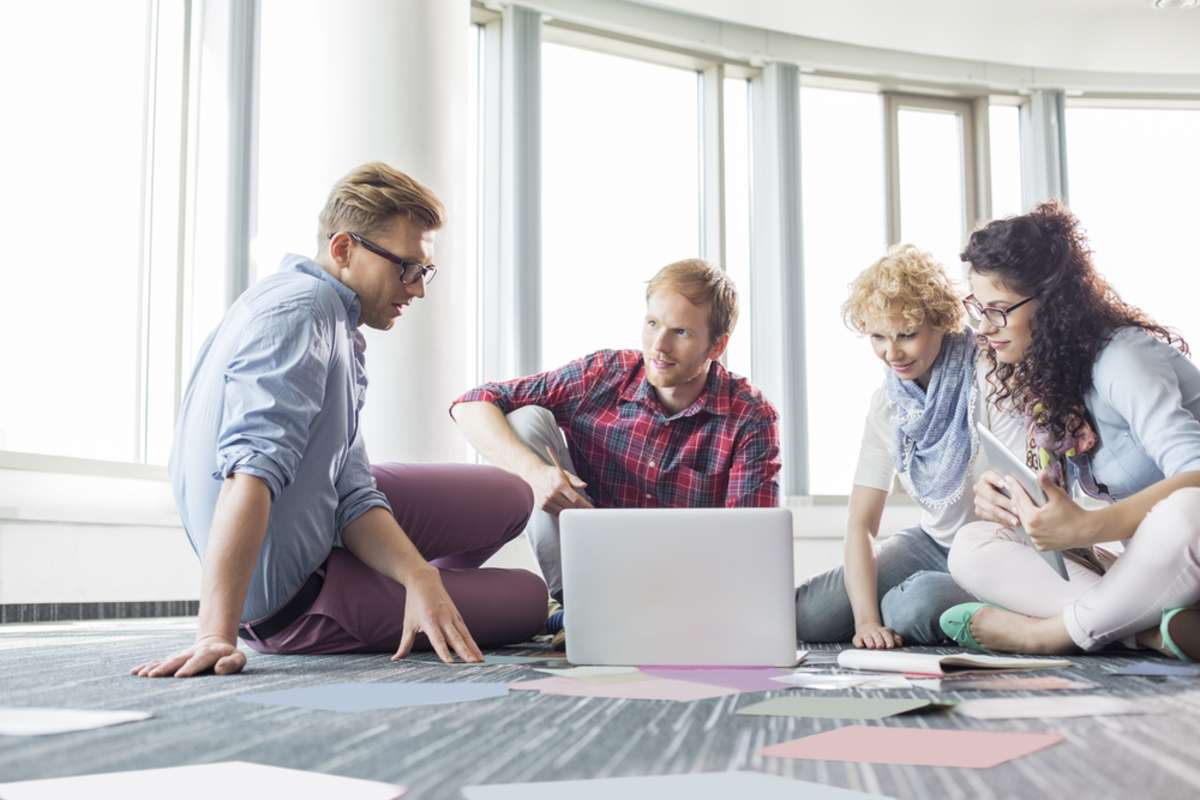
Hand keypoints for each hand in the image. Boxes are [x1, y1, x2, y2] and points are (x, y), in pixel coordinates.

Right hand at [130, 634, 244, 677]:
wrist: (215, 645)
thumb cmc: (229, 658)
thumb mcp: (238, 658)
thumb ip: (232, 663)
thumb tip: (218, 669)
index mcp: (210, 652)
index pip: (200, 659)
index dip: (191, 667)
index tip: (180, 675)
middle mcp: (192, 653)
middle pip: (178, 659)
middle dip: (166, 667)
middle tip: (154, 675)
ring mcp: (180, 656)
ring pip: (166, 661)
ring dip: (154, 667)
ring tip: (143, 675)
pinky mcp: (172, 660)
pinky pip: (158, 662)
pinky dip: (146, 666)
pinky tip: (135, 672)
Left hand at [393, 567, 483, 663]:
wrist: (424, 581)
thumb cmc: (414, 604)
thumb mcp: (408, 624)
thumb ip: (404, 644)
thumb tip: (396, 659)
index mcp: (429, 621)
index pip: (438, 640)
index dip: (444, 651)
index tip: (450, 663)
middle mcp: (443, 619)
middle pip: (455, 638)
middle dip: (465, 652)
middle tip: (473, 663)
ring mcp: (452, 617)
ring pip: (464, 635)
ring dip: (473, 649)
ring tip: (480, 661)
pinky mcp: (457, 616)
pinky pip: (466, 631)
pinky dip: (472, 642)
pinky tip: (477, 653)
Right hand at [528, 462, 592, 515]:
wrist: (535, 475)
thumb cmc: (552, 474)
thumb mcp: (564, 473)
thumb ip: (575, 480)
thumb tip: (584, 485)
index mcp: (559, 485)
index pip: (575, 499)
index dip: (585, 506)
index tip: (592, 509)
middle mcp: (552, 494)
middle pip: (571, 508)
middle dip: (580, 510)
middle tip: (588, 512)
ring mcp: (546, 501)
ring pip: (564, 512)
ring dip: (572, 513)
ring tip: (579, 512)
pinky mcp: (543, 506)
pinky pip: (557, 513)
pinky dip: (563, 513)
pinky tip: (567, 510)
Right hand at [853, 622, 902, 648]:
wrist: (867, 627)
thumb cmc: (881, 635)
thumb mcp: (891, 635)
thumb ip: (897, 639)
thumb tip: (899, 642)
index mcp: (884, 632)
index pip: (886, 634)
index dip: (889, 640)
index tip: (890, 646)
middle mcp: (874, 632)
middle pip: (877, 635)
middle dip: (879, 641)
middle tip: (880, 646)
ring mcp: (865, 635)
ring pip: (867, 637)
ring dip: (869, 641)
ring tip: (872, 646)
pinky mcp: (857, 638)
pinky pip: (857, 640)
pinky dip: (858, 643)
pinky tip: (861, 646)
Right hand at [974, 469, 1018, 526]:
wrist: (1006, 498)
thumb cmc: (1014, 488)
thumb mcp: (1015, 482)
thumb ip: (1020, 481)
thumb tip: (1039, 476)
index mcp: (986, 476)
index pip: (989, 476)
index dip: (995, 480)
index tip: (1004, 484)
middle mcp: (979, 487)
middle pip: (991, 495)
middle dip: (1005, 503)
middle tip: (1017, 509)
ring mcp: (978, 500)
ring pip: (991, 509)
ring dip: (1005, 515)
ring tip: (1017, 521)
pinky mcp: (979, 511)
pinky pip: (990, 517)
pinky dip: (1001, 521)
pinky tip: (1011, 524)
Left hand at [1008, 472, 1089, 549]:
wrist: (1086, 531)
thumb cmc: (1074, 513)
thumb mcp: (1059, 496)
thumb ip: (1047, 484)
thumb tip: (1041, 472)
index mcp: (1032, 517)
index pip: (1020, 498)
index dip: (1014, 487)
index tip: (1009, 479)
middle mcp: (1031, 530)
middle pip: (1020, 510)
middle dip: (1016, 498)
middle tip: (1012, 488)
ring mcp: (1036, 539)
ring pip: (1025, 522)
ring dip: (1022, 512)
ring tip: (1020, 502)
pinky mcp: (1041, 546)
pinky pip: (1032, 533)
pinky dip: (1030, 526)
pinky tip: (1030, 519)